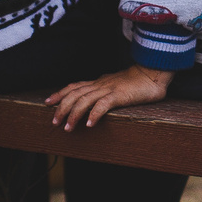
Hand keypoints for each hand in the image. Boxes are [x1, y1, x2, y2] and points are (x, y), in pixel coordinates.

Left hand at [46, 64, 170, 131]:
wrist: (153, 73)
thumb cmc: (138, 81)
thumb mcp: (116, 85)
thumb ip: (106, 90)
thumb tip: (98, 98)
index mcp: (99, 82)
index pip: (74, 86)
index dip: (60, 94)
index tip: (48, 102)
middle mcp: (100, 84)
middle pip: (74, 94)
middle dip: (62, 108)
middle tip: (54, 122)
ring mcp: (109, 89)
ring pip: (84, 100)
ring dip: (74, 115)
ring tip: (68, 128)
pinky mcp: (119, 95)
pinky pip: (103, 105)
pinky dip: (94, 114)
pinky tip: (89, 124)